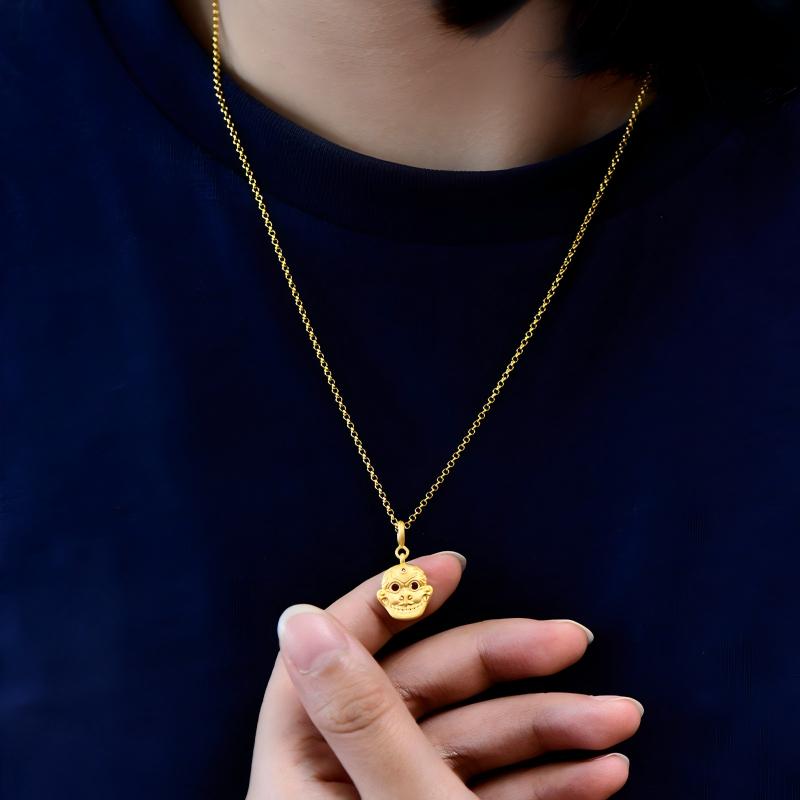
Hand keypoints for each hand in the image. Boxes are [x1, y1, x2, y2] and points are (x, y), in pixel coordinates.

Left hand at [246, 552, 641, 798]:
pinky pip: (483, 796)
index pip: (327, 660)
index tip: (452, 568)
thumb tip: (297, 615)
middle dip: (505, 666)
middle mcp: (337, 793)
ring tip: (620, 716)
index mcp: (299, 782)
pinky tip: (603, 775)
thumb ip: (357, 712)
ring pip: (462, 745)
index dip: (388, 603)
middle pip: (415, 695)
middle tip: (578, 641)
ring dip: (546, 729)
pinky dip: (542, 784)